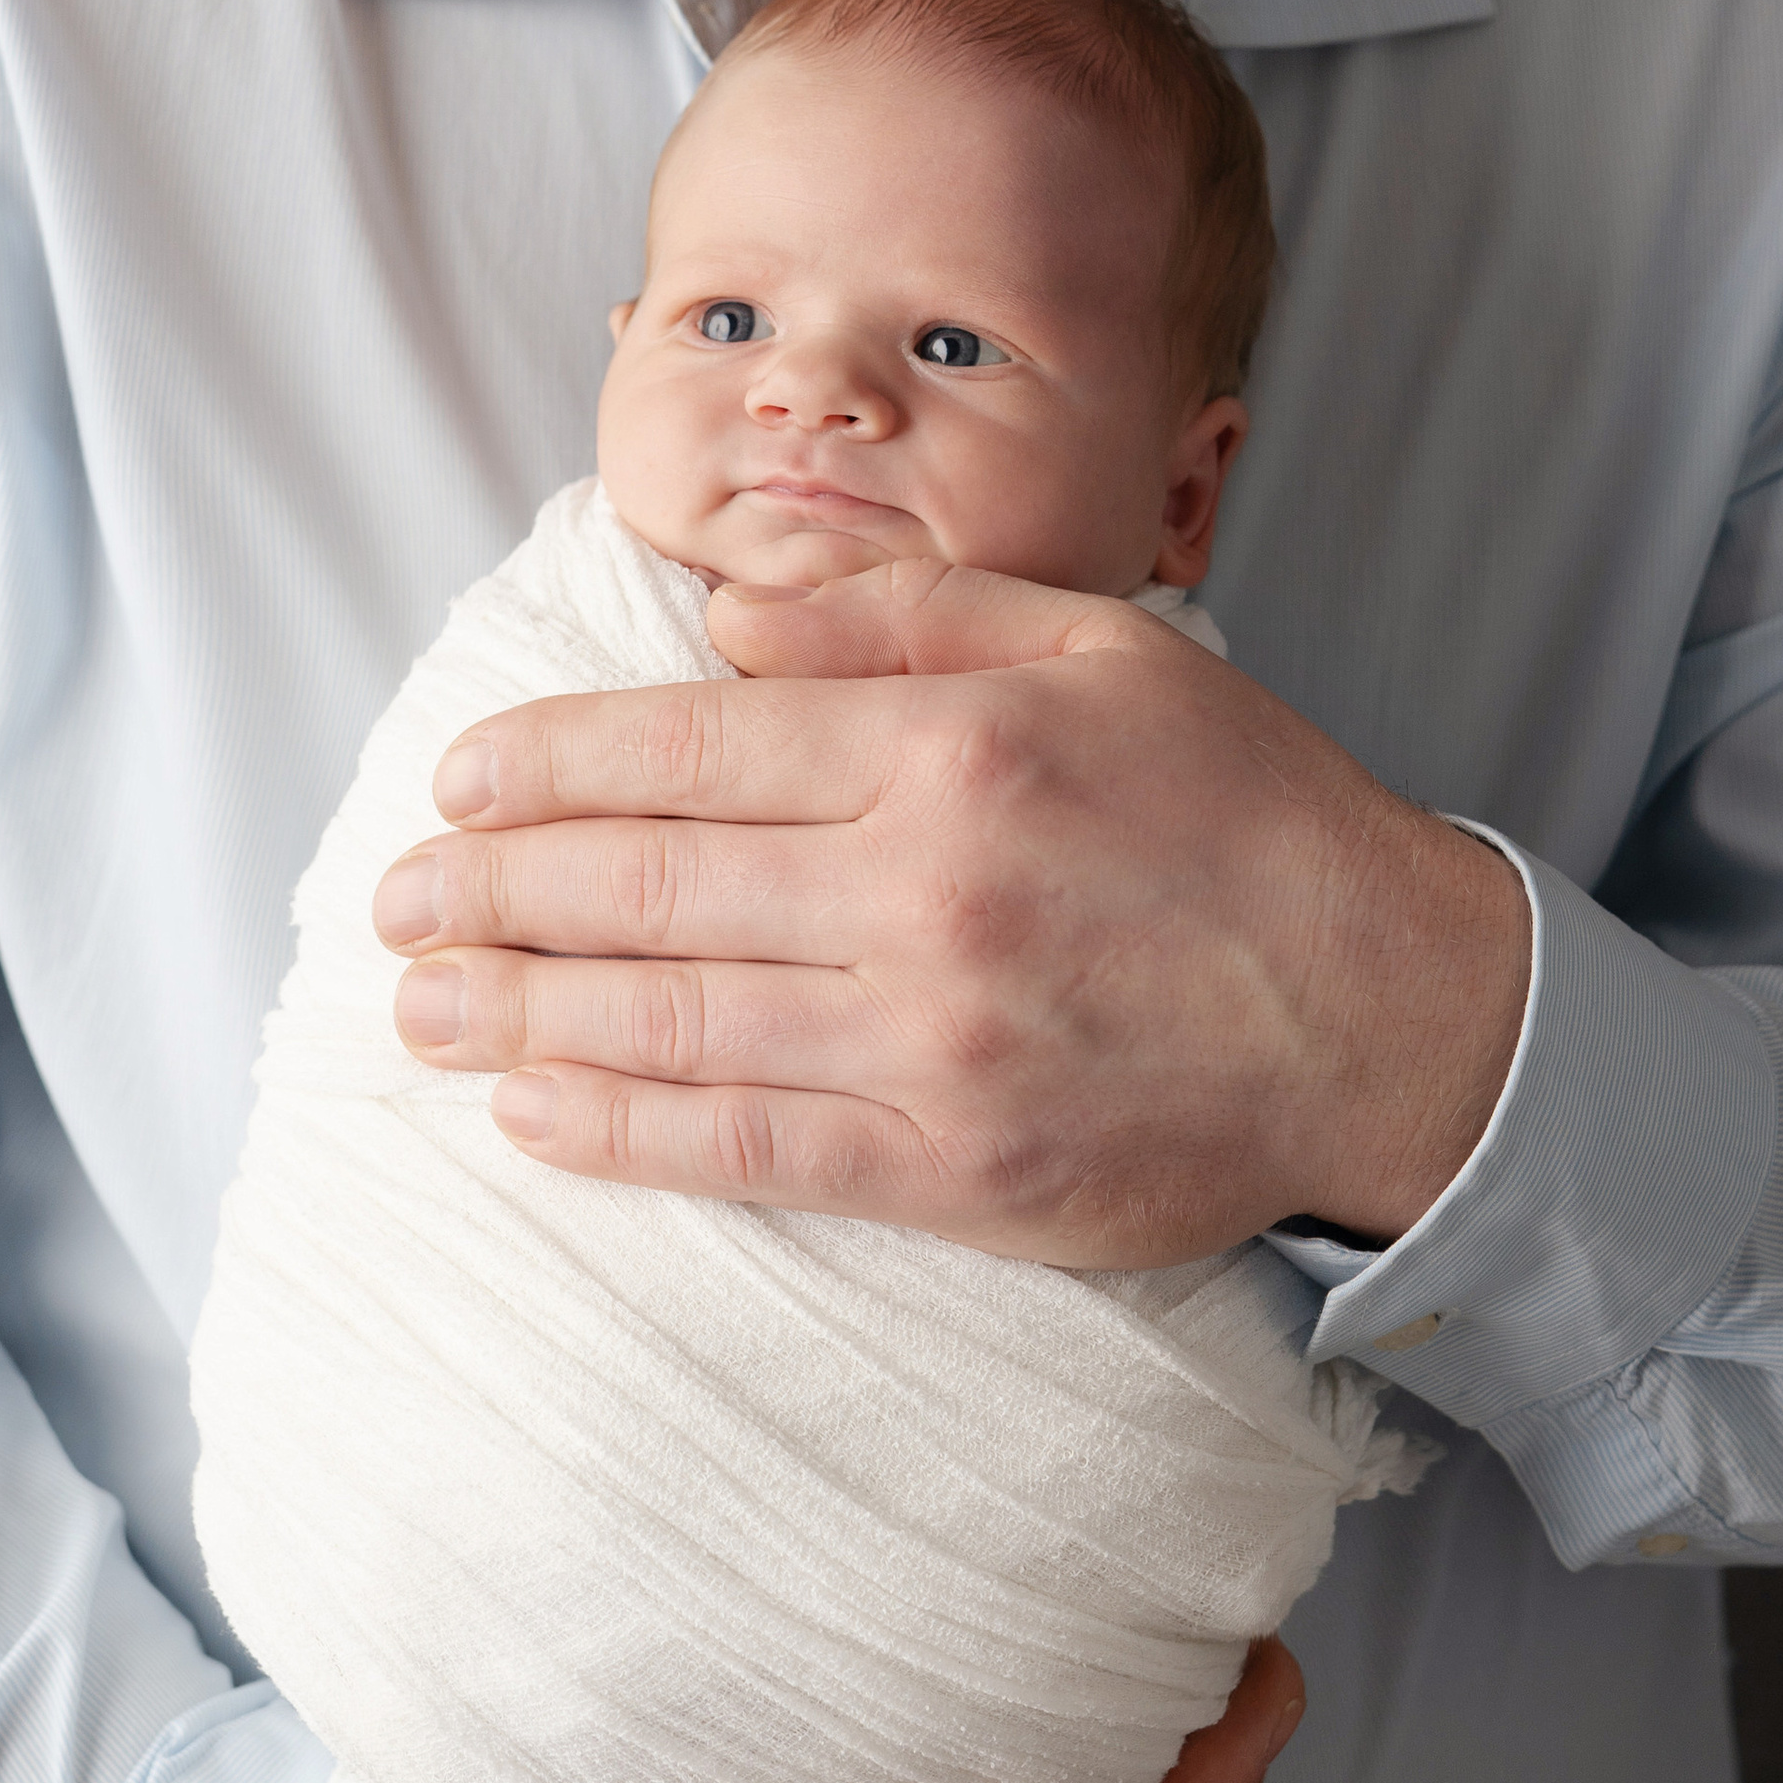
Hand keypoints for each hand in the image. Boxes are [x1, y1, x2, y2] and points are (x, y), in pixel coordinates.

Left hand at [375, 561, 1528, 1259]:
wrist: (1391, 1014)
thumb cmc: (1242, 812)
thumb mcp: (1097, 647)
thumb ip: (904, 617)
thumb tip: (729, 614)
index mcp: (949, 746)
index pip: (688, 747)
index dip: (546, 766)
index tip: (453, 782)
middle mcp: (923, 892)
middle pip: (647, 885)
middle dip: (491, 892)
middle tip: (391, 900)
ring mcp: (934, 1042)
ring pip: (668, 1025)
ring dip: (516, 1016)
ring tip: (416, 1007)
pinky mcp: (955, 1169)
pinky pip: (747, 1151)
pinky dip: (623, 1136)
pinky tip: (534, 1119)